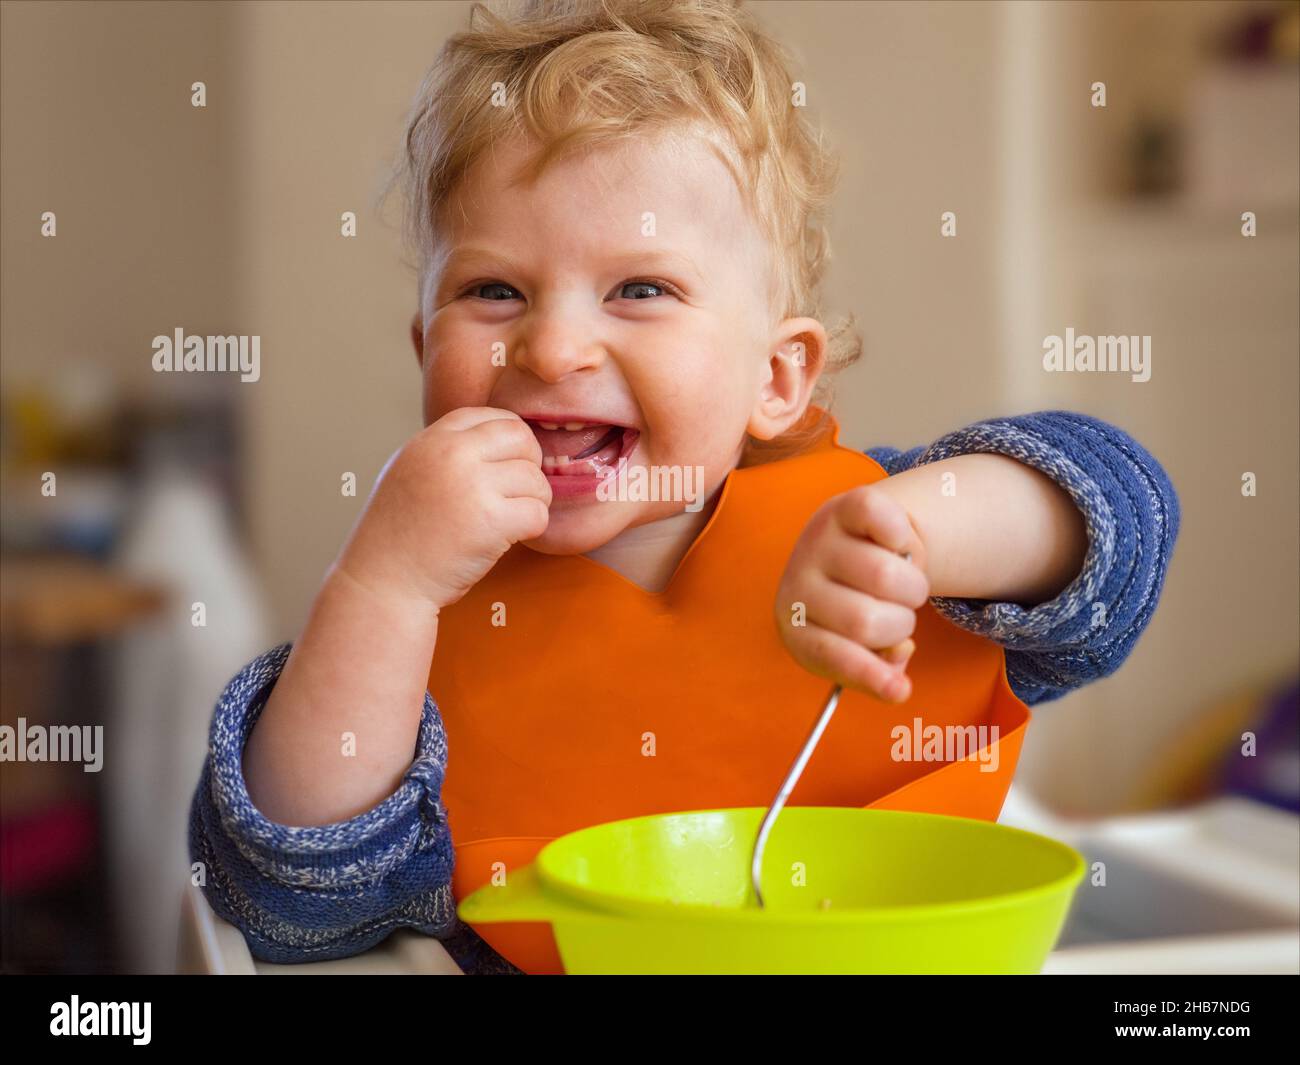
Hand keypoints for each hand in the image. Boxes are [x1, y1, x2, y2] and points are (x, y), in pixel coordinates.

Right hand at [335, 407, 551, 609]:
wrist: (382, 582)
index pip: (493, 415)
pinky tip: (509, 538)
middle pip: (521, 438)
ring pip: (535, 479)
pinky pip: (538, 513)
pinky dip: (532, 528)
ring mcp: (472, 485)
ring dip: (533, 502)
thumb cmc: (398, 535)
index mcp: (432, 439)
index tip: (509, 465)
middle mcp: (452, 454)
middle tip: (518, 492)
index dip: (511, 439)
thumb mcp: (410, 471)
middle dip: (530, 465)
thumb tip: (498, 441)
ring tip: (510, 519)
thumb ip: (446, 451)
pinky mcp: (491, 521)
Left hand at [774, 483, 929, 701]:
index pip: (830, 654)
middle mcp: (797, 583)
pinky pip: (888, 523)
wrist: (848, 542)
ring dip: (913, 587)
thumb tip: (897, 683)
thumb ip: (878, 667)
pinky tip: (896, 544)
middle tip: (898, 612)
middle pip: (867, 620)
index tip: (900, 692)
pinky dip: (905, 537)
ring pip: (886, 576)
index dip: (867, 674)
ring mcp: (818, 542)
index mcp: (795, 626)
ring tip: (901, 584)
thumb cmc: (856, 603)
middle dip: (901, 624)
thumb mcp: (860, 643)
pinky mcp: (843, 506)